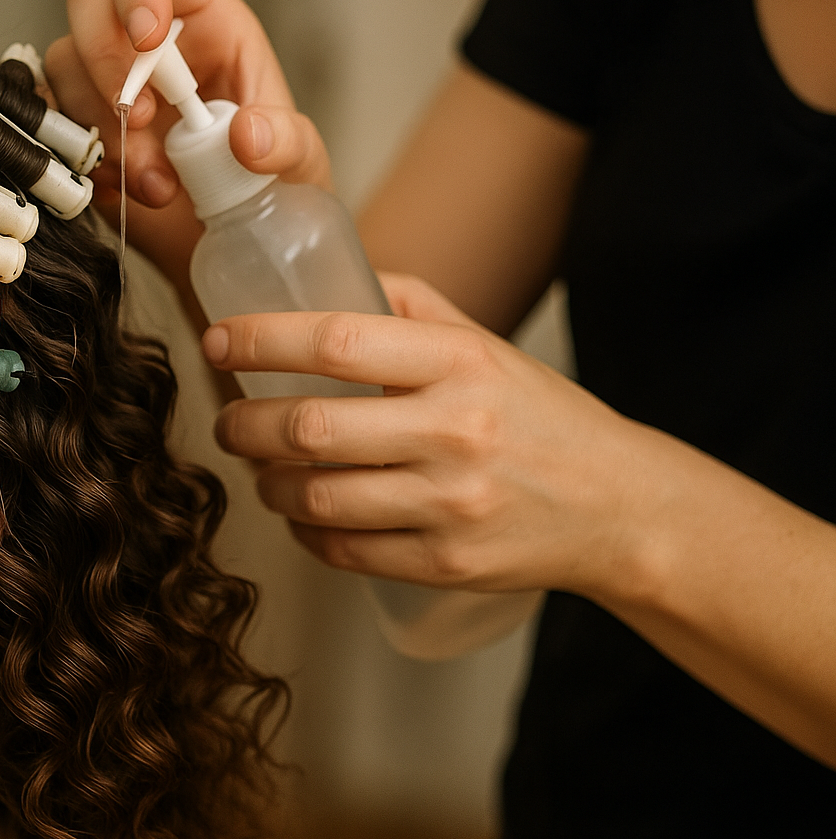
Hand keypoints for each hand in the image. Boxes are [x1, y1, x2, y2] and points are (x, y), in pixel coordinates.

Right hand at [44, 0, 330, 286]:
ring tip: (157, 185)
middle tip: (139, 121)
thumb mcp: (300, 160)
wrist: (231, 238)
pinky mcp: (80, 129)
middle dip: (105, 60)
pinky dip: (82, 161)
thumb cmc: (266, 183)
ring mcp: (105, 83)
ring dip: (104, 131)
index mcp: (204, 19)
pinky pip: (51, 124)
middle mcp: (146, 41)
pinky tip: (123, 190)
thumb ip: (286, 142)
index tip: (147, 39)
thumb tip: (248, 134)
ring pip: (66, 68)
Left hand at [204, 272, 679, 600]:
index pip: (338, 343)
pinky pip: (343, 550)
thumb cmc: (540, 419)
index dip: (263, 341)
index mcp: (462, 364)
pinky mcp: (445, 564)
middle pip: (311, 428)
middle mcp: (456, 433)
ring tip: (260, 469)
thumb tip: (333, 274)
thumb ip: (412, 308)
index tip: (219, 340)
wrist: (619, 507)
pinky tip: (301, 513)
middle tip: (227, 421)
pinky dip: (305, 532)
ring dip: (267, 484)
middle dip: (244, 425)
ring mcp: (451, 506)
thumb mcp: (488, 347)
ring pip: (316, 498)